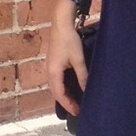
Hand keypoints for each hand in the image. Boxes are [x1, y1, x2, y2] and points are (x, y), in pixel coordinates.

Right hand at [45, 0, 86, 114]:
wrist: (61, 23)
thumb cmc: (69, 40)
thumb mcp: (78, 59)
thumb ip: (82, 75)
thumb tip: (86, 89)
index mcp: (53, 72)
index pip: (59, 94)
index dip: (68, 104)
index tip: (77, 112)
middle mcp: (49, 71)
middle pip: (56, 92)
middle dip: (66, 102)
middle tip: (77, 110)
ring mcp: (50, 66)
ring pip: (56, 86)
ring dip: (64, 95)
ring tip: (75, 101)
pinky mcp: (53, 62)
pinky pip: (57, 79)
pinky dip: (63, 86)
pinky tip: (71, 87)